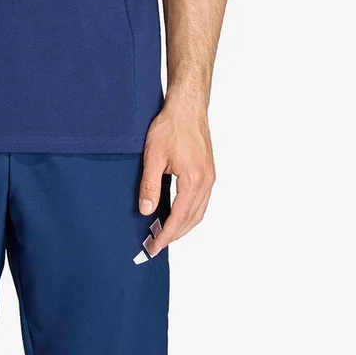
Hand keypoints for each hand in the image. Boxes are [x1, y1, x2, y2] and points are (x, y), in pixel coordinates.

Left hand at [138, 98, 215, 256]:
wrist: (187, 107)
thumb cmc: (171, 126)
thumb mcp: (153, 155)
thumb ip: (149, 185)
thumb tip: (145, 210)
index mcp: (193, 180)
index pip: (179, 218)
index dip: (165, 235)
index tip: (153, 247)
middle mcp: (206, 182)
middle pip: (192, 220)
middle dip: (174, 235)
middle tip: (155, 244)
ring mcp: (210, 177)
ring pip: (198, 212)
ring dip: (183, 226)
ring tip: (164, 234)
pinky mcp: (208, 172)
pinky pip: (201, 201)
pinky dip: (189, 214)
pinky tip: (177, 214)